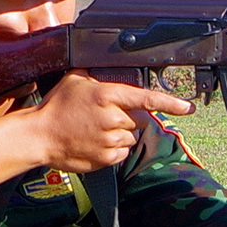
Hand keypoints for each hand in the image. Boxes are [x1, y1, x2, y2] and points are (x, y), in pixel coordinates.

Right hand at [0, 71, 187, 178]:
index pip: (146, 99)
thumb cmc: (55, 107)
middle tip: (105, 116)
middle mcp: (112, 117)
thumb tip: (107, 68)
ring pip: (130, 136)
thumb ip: (97, 74)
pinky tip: (95, 142)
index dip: (170, 103)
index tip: (187, 107)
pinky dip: (114, 148)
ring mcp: (111, 140)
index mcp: (108, 95)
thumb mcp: (75, 80)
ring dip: (120, 133)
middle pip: (138, 119)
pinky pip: (122, 152)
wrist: (39, 135)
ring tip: (96, 130)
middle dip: (128, 117)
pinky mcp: (107, 158)